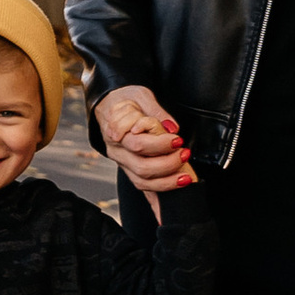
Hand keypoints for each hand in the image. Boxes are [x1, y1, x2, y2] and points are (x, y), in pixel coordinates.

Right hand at [95, 79, 194, 194]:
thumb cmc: (126, 99)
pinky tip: (168, 199)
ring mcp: (122, 163)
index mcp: (116, 131)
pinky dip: (157, 194)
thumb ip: (156, 111)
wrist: (109, 105)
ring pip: (141, 181)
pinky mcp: (129, 170)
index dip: (160, 145)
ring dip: (166, 182)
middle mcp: (117, 151)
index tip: (177, 139)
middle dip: (168, 164)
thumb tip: (171, 128)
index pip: (138, 144)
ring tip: (185, 176)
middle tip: (184, 153)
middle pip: (141, 166)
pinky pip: (142, 187)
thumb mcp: (141, 95)